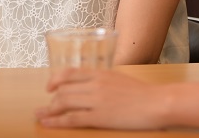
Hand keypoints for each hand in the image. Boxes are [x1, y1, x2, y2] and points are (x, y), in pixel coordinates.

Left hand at [35, 68, 161, 129]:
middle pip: (64, 89)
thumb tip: (92, 85)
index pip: (69, 73)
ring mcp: (96, 100)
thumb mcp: (119, 79)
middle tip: (44, 108)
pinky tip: (48, 123)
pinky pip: (72, 118)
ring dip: (49, 110)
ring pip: (64, 102)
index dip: (55, 80)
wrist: (157, 102)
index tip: (49, 87)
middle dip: (51, 100)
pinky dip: (57, 121)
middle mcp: (94, 84)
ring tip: (41, 116)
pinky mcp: (99, 116)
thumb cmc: (143, 93)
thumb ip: (104, 80)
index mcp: (99, 74)